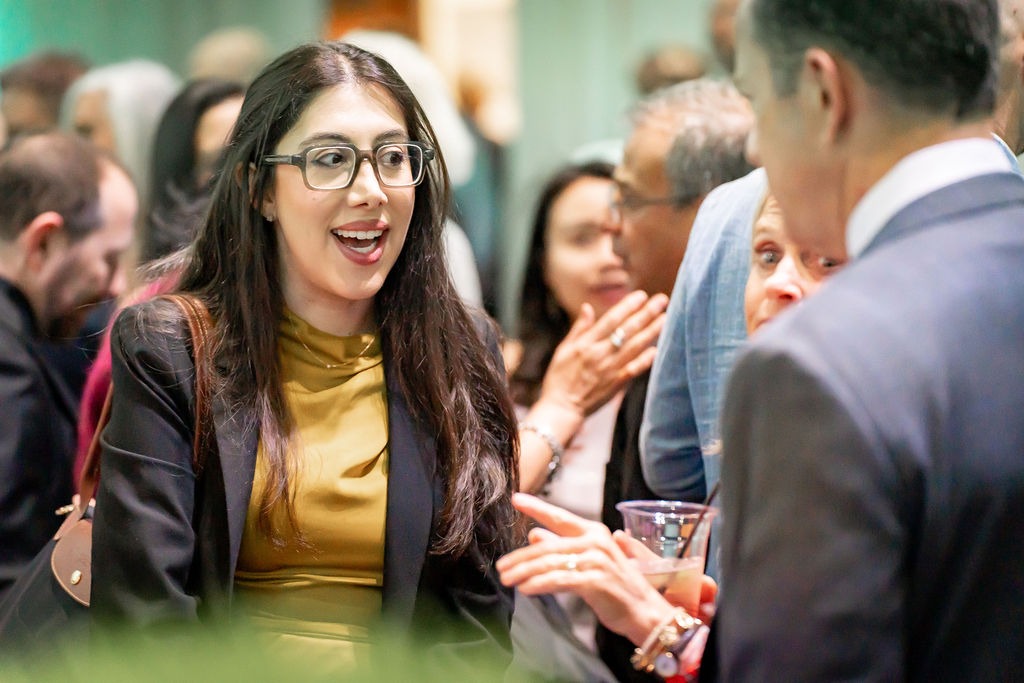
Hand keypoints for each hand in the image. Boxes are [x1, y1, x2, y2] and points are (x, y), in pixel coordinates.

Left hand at [497, 493, 674, 644]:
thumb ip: (562, 546)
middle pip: (547, 545)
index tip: (516, 499)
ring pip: (549, 563)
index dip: (536, 507)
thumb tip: (534, 534)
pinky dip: (539, 584)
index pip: (560, 516)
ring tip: (508, 579)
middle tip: (500, 566)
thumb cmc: (617, 587)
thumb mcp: (589, 561)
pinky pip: (558, 580)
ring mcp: (595, 560)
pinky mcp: (594, 581)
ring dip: (524, 572)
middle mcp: (595, 542)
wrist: (645, 612)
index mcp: (594, 532)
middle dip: (520, 557)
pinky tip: (526, 589)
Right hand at [539, 290, 667, 419]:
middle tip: (662, 300)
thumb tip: (588, 307)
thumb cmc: (559, 378)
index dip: (627, 306)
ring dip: (651, 332)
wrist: (561, 407)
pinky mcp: (616, 384)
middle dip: (646, 313)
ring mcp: (609, 369)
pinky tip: (657, 350)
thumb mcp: (563, 350)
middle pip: (627, 330)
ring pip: (634, 347)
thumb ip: (579, 329)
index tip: (641, 295)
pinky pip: (634, 369)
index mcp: (586, 344)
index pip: (610, 320)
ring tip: (665, 318)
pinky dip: (645, 360)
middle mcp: (599, 354)